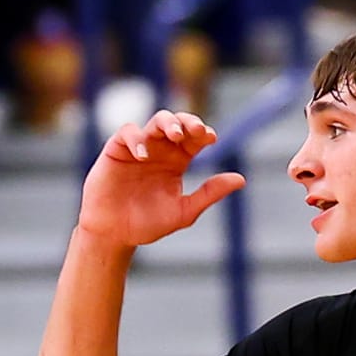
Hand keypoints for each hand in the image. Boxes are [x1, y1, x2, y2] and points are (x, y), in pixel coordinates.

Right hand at [77, 112, 245, 249]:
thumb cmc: (148, 224)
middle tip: (196, 130)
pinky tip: (144, 155)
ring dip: (167, 123)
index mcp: (177, 161)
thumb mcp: (184, 211)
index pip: (194, 139)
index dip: (203, 133)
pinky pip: (127, 133)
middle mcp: (160, 150)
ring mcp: (139, 148)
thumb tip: (240, 180)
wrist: (115, 233)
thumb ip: (209, 193)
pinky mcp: (117, 150)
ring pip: (155, 122)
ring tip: (175, 134)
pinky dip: (136, 139)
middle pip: (177, 124)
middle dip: (188, 122)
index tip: (211, 138)